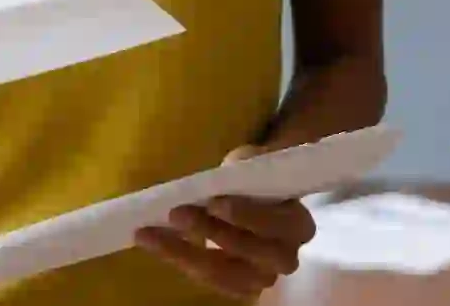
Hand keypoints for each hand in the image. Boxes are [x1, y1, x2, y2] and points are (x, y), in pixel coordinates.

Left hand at [135, 145, 316, 299]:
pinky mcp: (236, 287)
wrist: (258, 199)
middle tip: (177, 213)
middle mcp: (285, 258)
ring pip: (222, 273)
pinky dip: (178, 260)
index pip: (274, 224)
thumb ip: (244, 168)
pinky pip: (206, 280)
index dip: (244, 215)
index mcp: (298, 225)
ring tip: (151, 234)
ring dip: (184, 253)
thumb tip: (223, 175)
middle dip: (210, 233)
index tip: (214, 201)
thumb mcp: (254, 163)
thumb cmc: (257, 179)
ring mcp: (261, 278)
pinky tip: (154, 243)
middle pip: (249, 253)